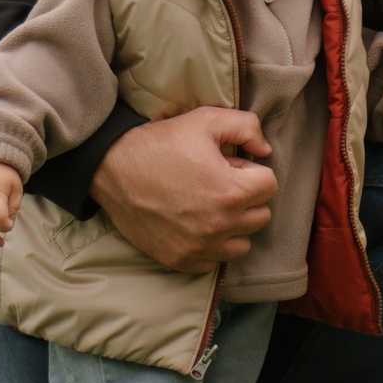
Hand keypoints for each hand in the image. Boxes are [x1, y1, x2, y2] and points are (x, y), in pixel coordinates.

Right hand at [91, 108, 278, 273]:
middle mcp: (219, 225)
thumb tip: (265, 150)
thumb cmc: (160, 143)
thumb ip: (246, 128)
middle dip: (246, 198)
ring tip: (210, 206)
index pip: (270, 185)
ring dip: (234, 225)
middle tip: (219, 183)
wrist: (112, 168)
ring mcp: (199, 247)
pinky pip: (215, 261)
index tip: (230, 166)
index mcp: (230, 191)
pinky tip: (195, 225)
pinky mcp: (180, 260)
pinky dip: (211, 247)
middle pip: (260, 216)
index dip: (251, 171)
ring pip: (242, 243)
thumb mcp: (205, 120)